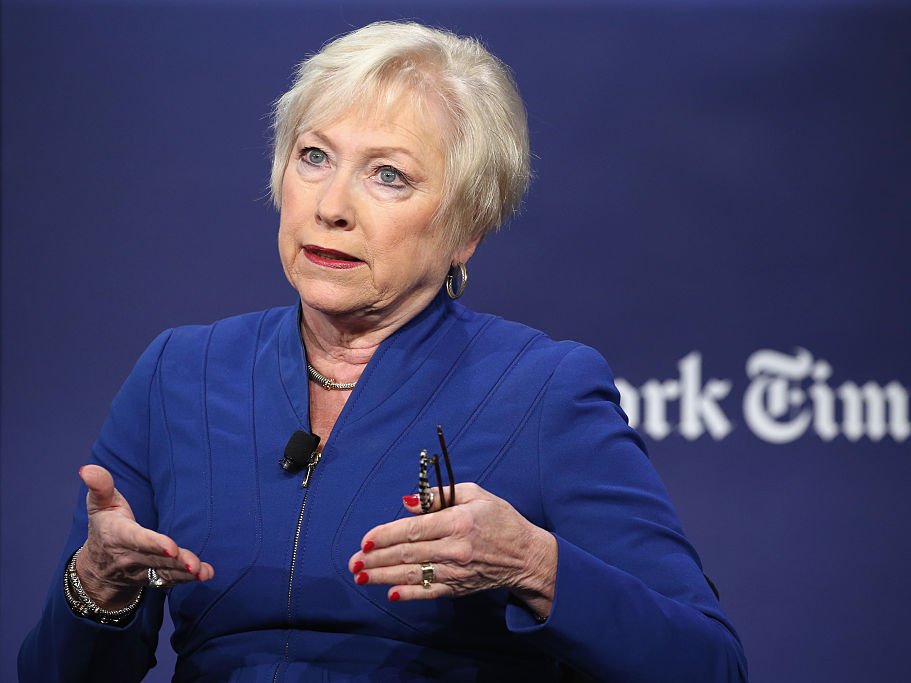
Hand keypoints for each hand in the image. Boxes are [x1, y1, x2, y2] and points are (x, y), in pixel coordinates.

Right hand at [75, 464, 214, 608]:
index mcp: (118, 536)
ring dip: (185, 574)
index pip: (137, 540)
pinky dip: (187, 579)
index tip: (171, 547)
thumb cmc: (104, 526)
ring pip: (164, 573)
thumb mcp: (99, 505)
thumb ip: (100, 486)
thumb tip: (87, 469)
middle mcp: (130, 557)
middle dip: (175, 562)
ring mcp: (142, 571)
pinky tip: (206, 574)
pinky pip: (170, 581)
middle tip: (194, 564)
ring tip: (203, 571)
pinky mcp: (153, 579)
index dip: (153, 544)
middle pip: (155, 560)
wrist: (98, 568)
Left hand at [348, 483, 556, 616]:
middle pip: (407, 554)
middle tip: (352, 562)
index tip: (365, 540)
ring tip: (360, 577)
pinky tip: (389, 593)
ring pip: (413, 574)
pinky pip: (429, 592)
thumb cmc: (500, 519)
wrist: (526, 555)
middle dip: (376, 558)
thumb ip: (439, 496)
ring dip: (383, 577)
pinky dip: (409, 594)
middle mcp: (455, 548)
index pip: (413, 529)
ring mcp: (457, 571)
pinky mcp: (459, 587)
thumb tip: (407, 502)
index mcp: (458, 521)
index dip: (385, 535)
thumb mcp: (475, 494)